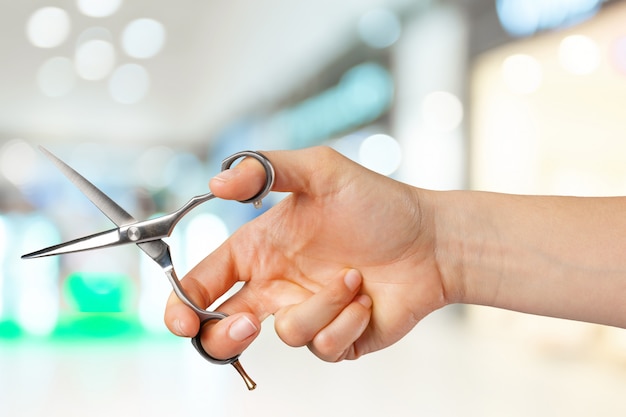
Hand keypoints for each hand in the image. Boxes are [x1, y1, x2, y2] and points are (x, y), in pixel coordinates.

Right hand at [164, 147, 448, 360]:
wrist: (431, 240)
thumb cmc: (378, 204)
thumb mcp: (321, 171)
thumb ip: (265, 170)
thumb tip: (215, 182)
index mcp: (262, 250)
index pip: (206, 282)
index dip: (184, 304)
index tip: (182, 318)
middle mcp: (278, 286)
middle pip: (224, 330)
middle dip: (224, 336)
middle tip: (248, 320)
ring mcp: (307, 313)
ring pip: (285, 335)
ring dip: (321, 306)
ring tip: (353, 277)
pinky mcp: (337, 338)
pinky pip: (324, 347)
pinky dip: (346, 321)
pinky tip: (366, 298)